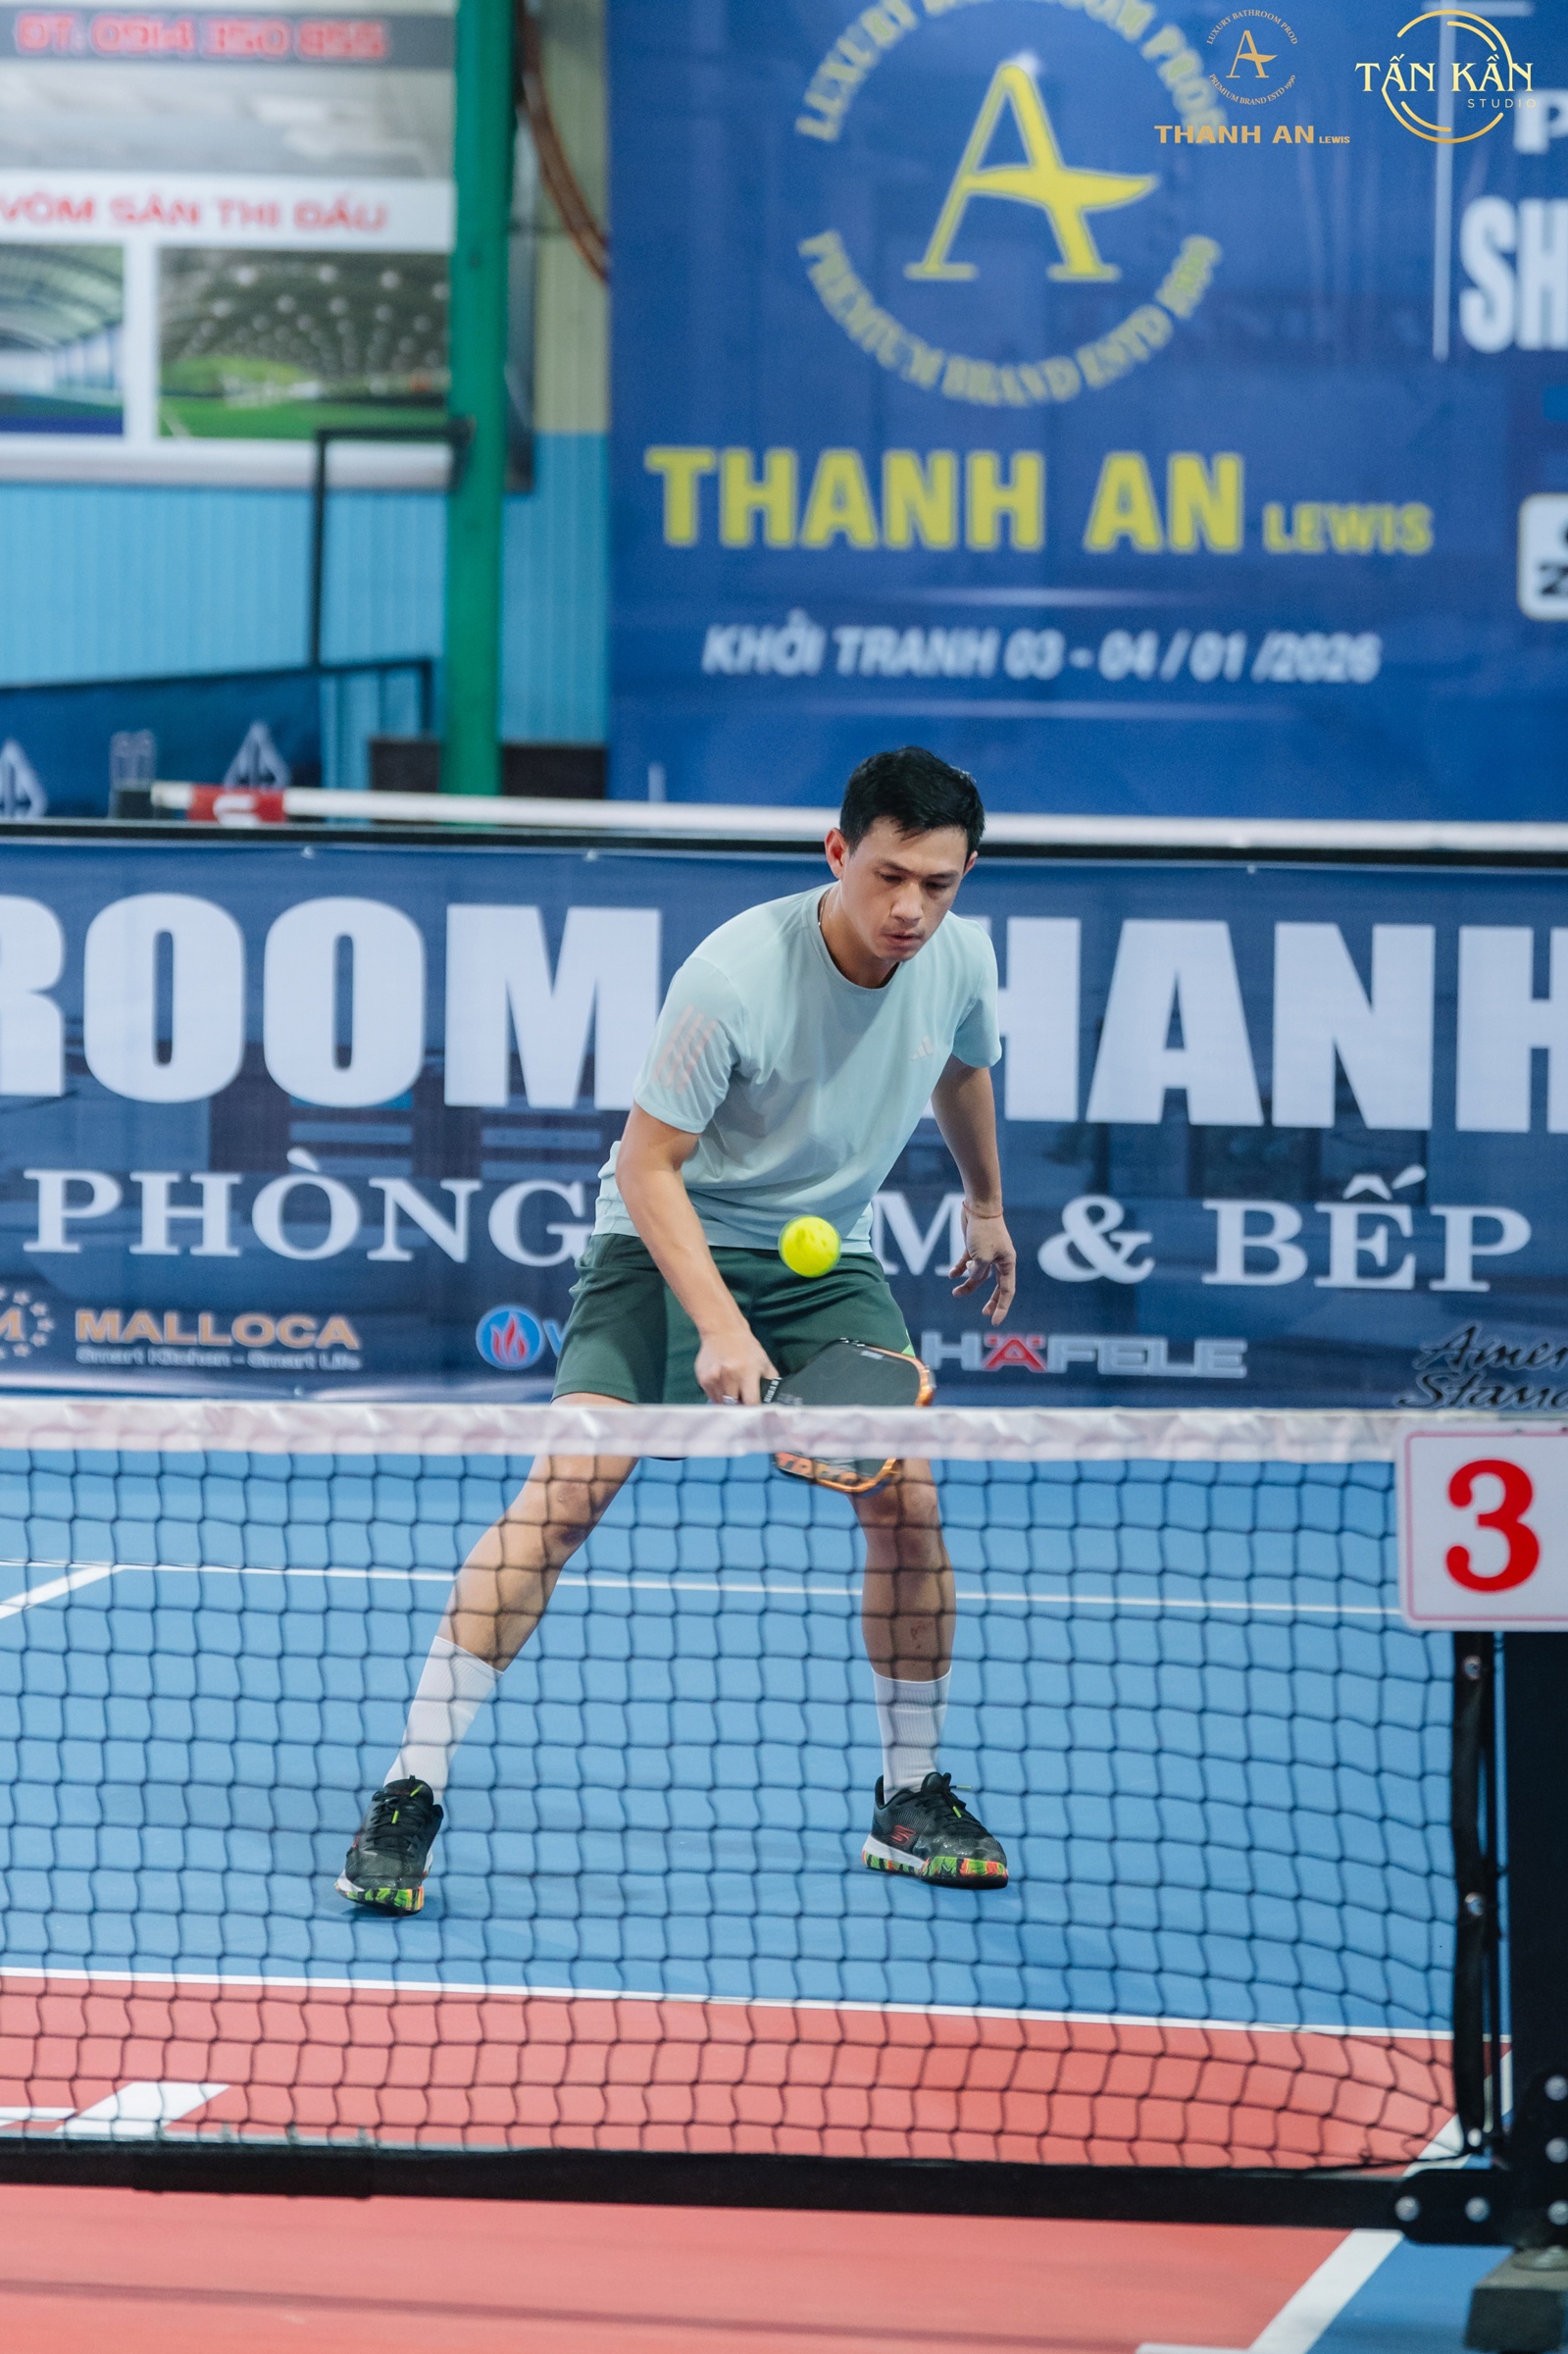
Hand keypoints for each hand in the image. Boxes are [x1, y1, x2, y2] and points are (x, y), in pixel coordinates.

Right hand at [694, 1321, 778, 1404]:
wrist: (722, 1330)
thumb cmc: (746, 1347)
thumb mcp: (764, 1361)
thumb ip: (770, 1381)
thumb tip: (773, 1398)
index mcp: (747, 1373)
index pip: (751, 1403)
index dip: (754, 1410)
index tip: (756, 1411)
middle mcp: (729, 1377)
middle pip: (735, 1406)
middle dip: (740, 1406)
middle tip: (744, 1400)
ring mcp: (713, 1378)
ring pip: (722, 1404)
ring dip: (728, 1402)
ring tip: (733, 1390)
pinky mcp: (703, 1379)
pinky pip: (711, 1397)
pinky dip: (718, 1395)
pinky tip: (723, 1384)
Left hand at [949, 1204, 1015, 1325]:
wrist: (978, 1206)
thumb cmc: (984, 1231)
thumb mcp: (981, 1257)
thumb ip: (978, 1273)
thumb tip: (973, 1280)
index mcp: (1007, 1263)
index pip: (1007, 1291)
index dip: (1002, 1308)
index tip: (994, 1322)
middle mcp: (999, 1260)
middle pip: (996, 1286)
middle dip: (990, 1300)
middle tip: (984, 1314)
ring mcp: (987, 1254)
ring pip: (979, 1276)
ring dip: (968, 1285)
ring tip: (956, 1293)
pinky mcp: (974, 1247)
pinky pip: (968, 1263)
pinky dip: (960, 1270)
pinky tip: (952, 1275)